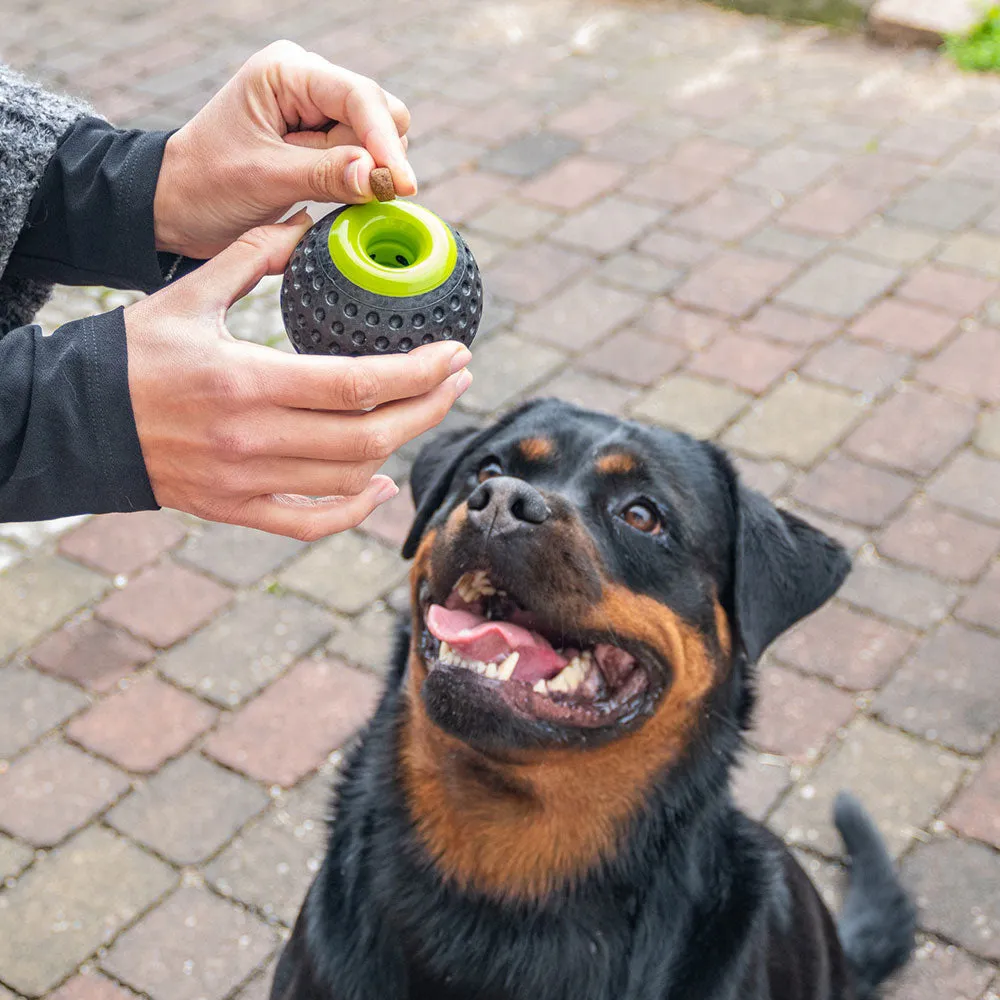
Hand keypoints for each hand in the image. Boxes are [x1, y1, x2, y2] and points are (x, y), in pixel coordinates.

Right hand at [124, 213, 471, 539]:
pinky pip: (311, 523)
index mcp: (246, 381)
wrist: (76, 420)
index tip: (455, 352)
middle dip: (429, 405)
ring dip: (401, 445)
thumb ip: (252, 256)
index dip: (420, 372)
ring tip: (426, 410)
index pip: (358, 383)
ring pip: (350, 477)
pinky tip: (381, 483)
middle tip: (460, 378)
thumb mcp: (188, 294)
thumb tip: (307, 222)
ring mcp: (246, 483)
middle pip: (370, 434)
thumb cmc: (133, 353)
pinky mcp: (236, 510)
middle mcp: (253, 440)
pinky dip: (355, 510)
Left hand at [153, 40, 415, 258]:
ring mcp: (317, 110)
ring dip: (360, 172)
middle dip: (372, 156)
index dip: (386, 142)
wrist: (177, 206)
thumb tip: (381, 178)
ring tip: (308, 186)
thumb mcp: (265, 180)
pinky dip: (354, 181)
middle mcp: (307, 82)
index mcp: (286, 72)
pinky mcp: (321, 139)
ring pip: (376, 139)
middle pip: (379, 113)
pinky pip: (361, 159)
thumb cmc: (207, 185)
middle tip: (331, 188)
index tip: (402, 186)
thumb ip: (327, 175)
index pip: (359, 97)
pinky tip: (325, 192)